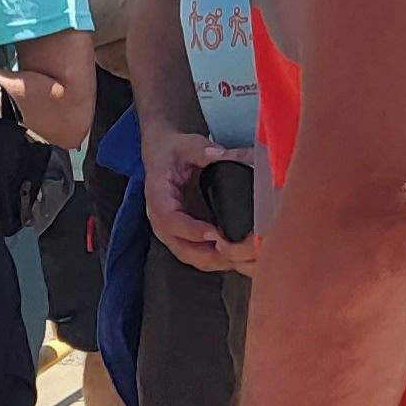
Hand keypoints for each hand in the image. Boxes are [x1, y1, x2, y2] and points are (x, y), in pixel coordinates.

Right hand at [142, 130, 262, 273]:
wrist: (164, 156)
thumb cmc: (174, 152)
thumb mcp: (186, 144)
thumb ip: (202, 150)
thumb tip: (224, 155)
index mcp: (158, 197)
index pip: (170, 220)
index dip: (192, 230)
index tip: (216, 233)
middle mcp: (161, 222)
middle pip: (182, 249)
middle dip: (212, 254)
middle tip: (241, 250)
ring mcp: (172, 233)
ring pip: (194, 258)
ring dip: (220, 261)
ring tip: (247, 256)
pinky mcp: (185, 238)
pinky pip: (201, 257)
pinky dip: (221, 260)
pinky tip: (243, 256)